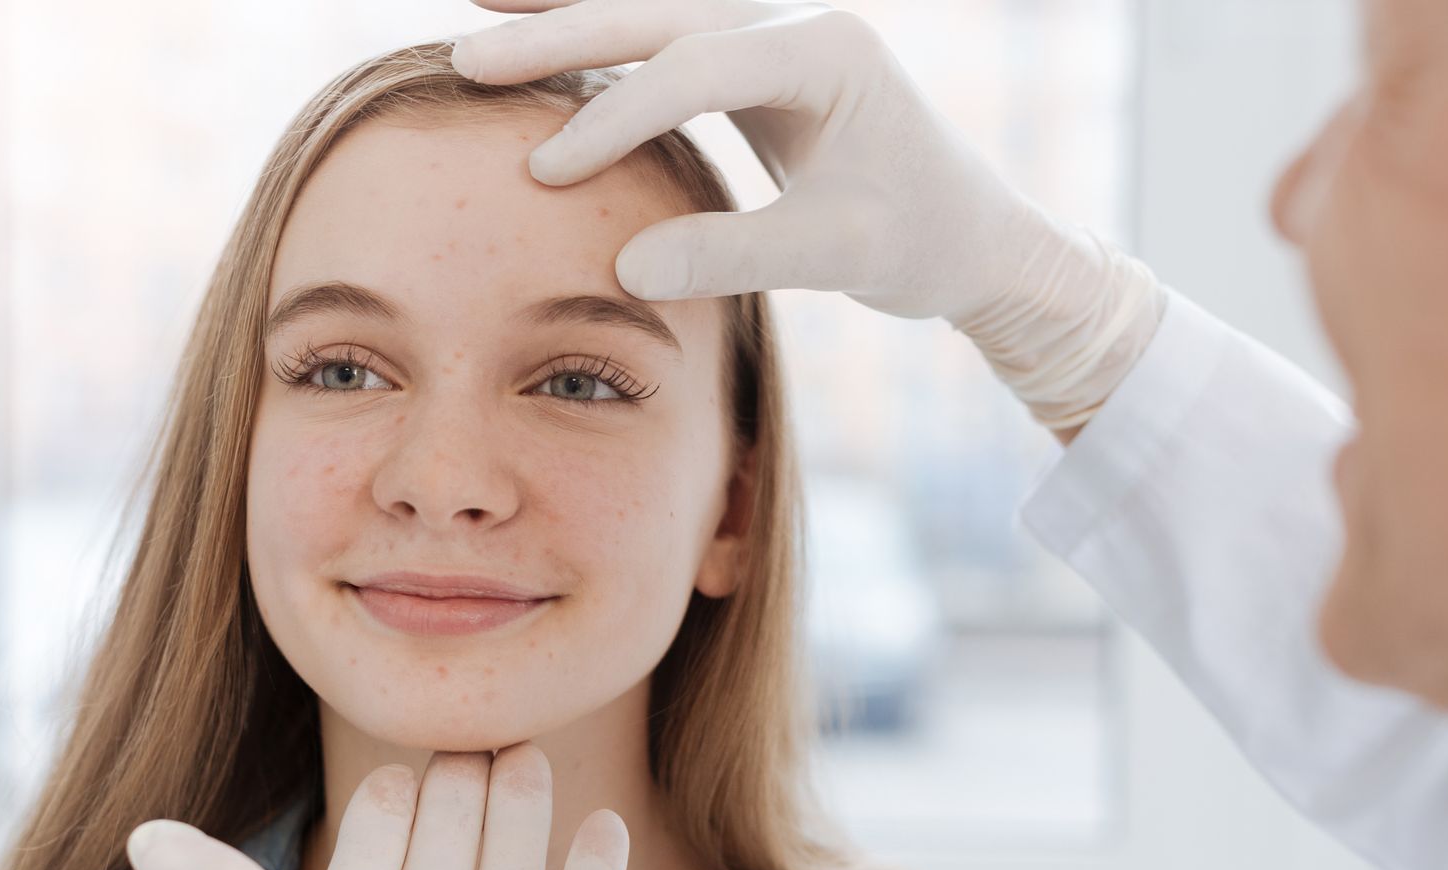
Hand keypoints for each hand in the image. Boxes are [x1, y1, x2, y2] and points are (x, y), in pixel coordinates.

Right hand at [453, 0, 1164, 433]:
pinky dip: (605, 44)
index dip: (617, 115)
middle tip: (468, 60)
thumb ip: (739, 255)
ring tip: (477, 11)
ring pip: (656, 17)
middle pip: (661, 17)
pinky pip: (668, 44)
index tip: (548, 172)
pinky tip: (541, 35)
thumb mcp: (841, 256)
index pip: (698, 68)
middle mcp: (800, 25)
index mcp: (828, 51)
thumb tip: (626, 266)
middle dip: (563, 33)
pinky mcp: (762, 67)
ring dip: (570, 17)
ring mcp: (779, 39)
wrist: (978, 237)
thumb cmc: (923, 243)